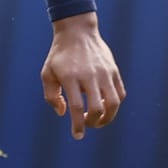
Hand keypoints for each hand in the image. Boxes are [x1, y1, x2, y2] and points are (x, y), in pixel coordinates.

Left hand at [41, 12, 124, 139]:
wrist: (77, 31)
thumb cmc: (60, 55)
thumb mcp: (47, 73)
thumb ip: (51, 96)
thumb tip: (63, 113)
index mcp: (70, 77)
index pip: (77, 107)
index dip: (78, 125)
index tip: (78, 135)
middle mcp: (89, 75)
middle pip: (97, 107)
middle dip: (93, 123)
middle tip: (87, 124)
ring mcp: (104, 72)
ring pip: (114, 103)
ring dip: (108, 118)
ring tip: (99, 120)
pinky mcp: (113, 70)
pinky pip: (120, 93)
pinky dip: (115, 105)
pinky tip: (106, 106)